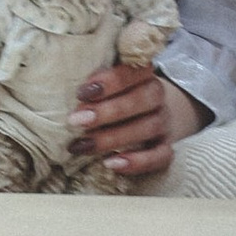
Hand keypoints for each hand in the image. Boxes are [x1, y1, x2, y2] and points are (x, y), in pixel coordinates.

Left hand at [72, 62, 207, 183]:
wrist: (154, 112)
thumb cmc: (120, 95)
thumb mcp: (110, 84)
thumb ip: (95, 86)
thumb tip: (69, 96)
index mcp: (143, 74)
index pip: (132, 72)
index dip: (109, 82)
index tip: (82, 93)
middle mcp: (157, 96)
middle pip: (140, 100)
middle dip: (106, 112)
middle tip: (75, 121)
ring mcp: (164, 122)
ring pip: (148, 128)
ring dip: (113, 138)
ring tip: (84, 146)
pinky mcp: (166, 147)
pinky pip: (160, 156)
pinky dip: (138, 161)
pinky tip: (111, 164)